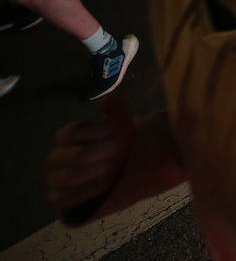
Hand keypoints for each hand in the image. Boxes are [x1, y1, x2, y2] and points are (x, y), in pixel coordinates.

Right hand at [45, 96, 133, 214]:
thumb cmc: (116, 143)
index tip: (112, 131)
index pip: (72, 132)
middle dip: (103, 154)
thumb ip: (116, 108)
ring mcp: (53, 178)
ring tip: (111, 169)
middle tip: (117, 153)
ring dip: (96, 174)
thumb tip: (106, 99)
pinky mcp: (58, 197)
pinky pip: (62, 199)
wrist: (118, 168)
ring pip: (68, 178)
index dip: (96, 131)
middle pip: (78, 155)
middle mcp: (55, 157)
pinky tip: (102, 186)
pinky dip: (84, 193)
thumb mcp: (120, 123)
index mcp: (65, 137)